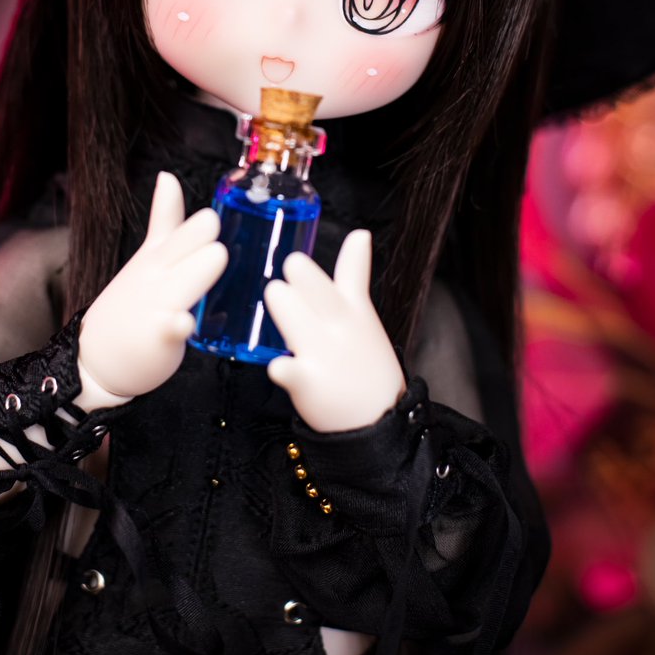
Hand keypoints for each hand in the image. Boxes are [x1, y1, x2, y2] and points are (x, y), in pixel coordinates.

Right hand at [78, 171, 226, 401]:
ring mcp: (154, 307)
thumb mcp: (146, 255)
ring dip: (197, 271)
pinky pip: (169, 329)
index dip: (190, 221)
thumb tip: (169, 176)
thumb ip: (164, 218)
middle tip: (215, 223)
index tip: (208, 211)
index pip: (170, 231)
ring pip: (180, 285)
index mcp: (155, 257)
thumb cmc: (131, 302)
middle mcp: (154, 278)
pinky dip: (177, 325)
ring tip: (217, 255)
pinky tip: (186, 322)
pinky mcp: (158, 338)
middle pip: (177, 251)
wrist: (97, 359)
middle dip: (197, 237)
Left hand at [264, 230, 405, 432]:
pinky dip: (285, 369)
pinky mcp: (310, 384)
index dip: (346, 258)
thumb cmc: (365, 362)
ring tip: (275, 296)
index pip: (348, 278)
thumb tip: (360, 233)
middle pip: (320, 296)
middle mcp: (341, 329)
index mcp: (354, 311)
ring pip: (300, 322)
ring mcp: (326, 356)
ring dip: (285, 308)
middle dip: (302, 280)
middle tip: (289, 268)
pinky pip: (294, 373)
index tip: (340, 243)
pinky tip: (277, 366)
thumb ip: (354, 274)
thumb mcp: (365, 314)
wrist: (379, 421)